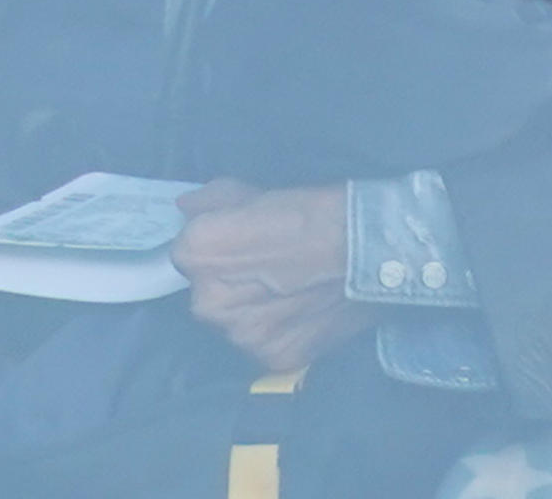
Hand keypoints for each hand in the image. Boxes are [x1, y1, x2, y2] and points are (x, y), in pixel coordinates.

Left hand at [172, 180, 371, 374]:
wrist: (366, 252)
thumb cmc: (310, 214)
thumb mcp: (253, 193)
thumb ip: (211, 202)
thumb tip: (186, 208)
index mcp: (196, 255)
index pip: (184, 256)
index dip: (213, 250)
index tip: (239, 247)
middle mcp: (208, 302)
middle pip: (206, 295)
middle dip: (228, 284)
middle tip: (265, 272)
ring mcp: (240, 336)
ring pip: (233, 324)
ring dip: (250, 312)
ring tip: (286, 294)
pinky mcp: (272, 359)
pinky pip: (263, 345)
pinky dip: (277, 333)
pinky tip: (299, 314)